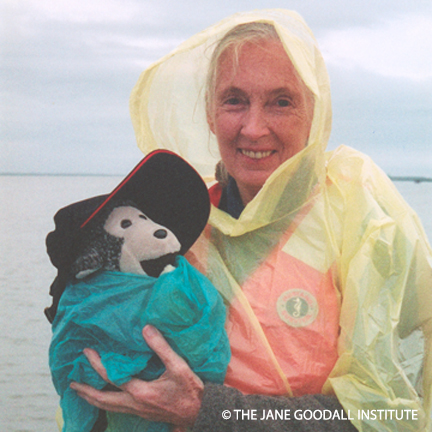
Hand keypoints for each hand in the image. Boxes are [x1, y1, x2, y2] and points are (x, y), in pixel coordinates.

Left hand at [70, 325, 203, 427]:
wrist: (198, 413)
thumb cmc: (189, 390)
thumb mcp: (178, 366)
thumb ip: (161, 347)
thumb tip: (146, 329)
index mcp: (140, 391)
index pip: (112, 376)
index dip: (97, 364)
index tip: (87, 352)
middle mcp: (134, 403)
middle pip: (102, 399)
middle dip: (85, 390)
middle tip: (72, 383)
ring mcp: (137, 411)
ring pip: (108, 407)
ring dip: (92, 399)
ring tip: (81, 392)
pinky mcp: (142, 413)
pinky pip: (116, 409)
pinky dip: (105, 403)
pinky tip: (105, 398)